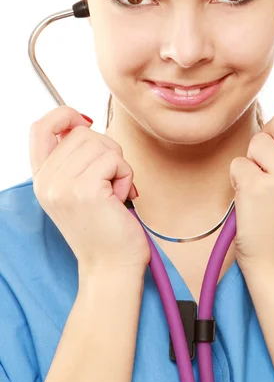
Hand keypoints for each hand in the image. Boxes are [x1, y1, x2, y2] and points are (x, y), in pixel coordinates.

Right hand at [29, 105, 150, 275]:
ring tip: (113, 192)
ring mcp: (63, 185)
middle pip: (82, 133)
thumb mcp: (78, 189)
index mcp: (42, 179)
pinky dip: (125, 175)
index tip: (84, 121)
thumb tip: (84, 122)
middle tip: (109, 180)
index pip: (39, 128)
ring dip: (118, 165)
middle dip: (107, 151)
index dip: (63, 115)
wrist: (110, 266)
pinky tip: (120, 198)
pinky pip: (115, 160)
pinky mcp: (85, 190)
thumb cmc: (104, 227)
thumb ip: (75, 158)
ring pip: (101, 144)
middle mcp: (46, 181)